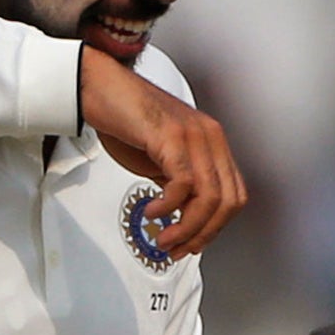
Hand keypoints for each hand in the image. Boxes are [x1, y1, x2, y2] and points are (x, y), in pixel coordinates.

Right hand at [80, 47, 247, 256]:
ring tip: (164, 237)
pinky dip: (169, 206)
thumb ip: (179, 184)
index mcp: (213, 143)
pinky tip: (153, 211)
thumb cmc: (127, 120)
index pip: (233, 196)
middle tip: (177, 248)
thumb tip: (184, 219)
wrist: (100, 86)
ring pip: (209, 196)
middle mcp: (210, 138)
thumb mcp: (162, 158)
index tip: (192, 243)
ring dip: (187, 227)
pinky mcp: (171, 135)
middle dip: (202, 233)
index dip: (215, 227)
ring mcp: (193, 135)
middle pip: (227, 201)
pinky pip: (183, 182)